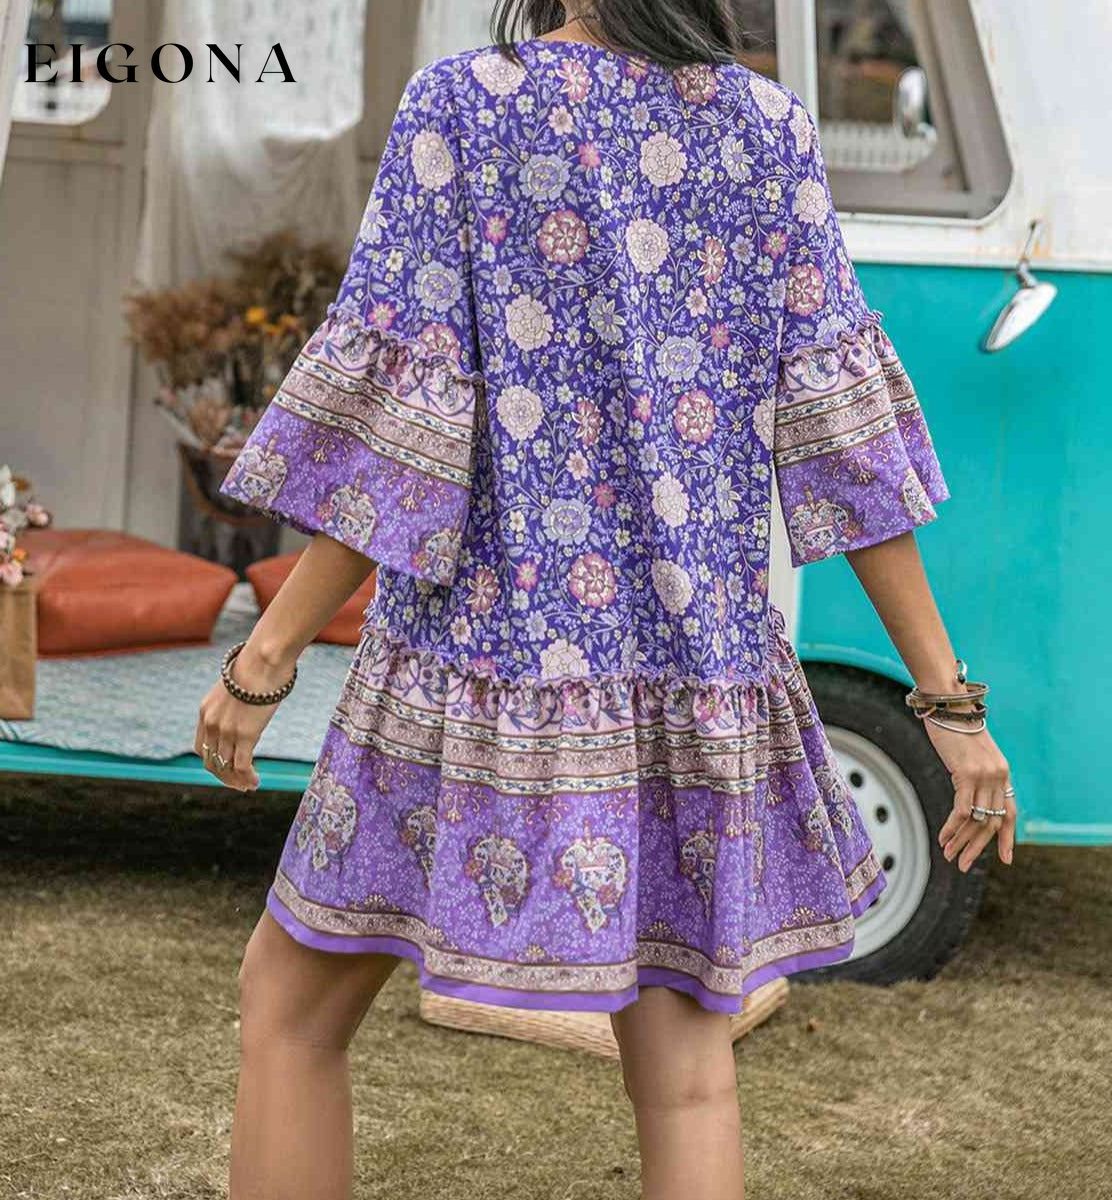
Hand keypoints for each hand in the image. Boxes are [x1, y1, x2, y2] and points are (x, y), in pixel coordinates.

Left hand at [193, 643, 291, 790]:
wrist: (264, 659)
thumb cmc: (258, 666)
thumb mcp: (237, 686)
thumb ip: (236, 701)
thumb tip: (250, 702)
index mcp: (205, 711)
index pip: (202, 747)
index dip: (213, 762)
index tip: (227, 768)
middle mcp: (211, 723)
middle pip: (211, 761)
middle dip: (224, 776)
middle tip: (238, 784)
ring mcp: (226, 731)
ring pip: (226, 767)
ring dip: (237, 781)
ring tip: (249, 786)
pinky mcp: (245, 735)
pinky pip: (242, 766)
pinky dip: (247, 778)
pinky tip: (255, 782)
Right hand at [927, 721, 1015, 870]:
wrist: (949, 703)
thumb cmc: (955, 725)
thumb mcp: (972, 753)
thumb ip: (976, 773)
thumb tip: (967, 791)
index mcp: (1002, 772)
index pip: (1010, 812)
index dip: (1007, 838)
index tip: (1005, 859)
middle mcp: (999, 776)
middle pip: (994, 821)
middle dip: (977, 847)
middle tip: (962, 864)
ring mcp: (985, 775)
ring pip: (978, 820)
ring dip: (962, 841)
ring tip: (949, 855)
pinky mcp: (967, 774)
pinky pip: (963, 809)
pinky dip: (953, 827)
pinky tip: (943, 837)